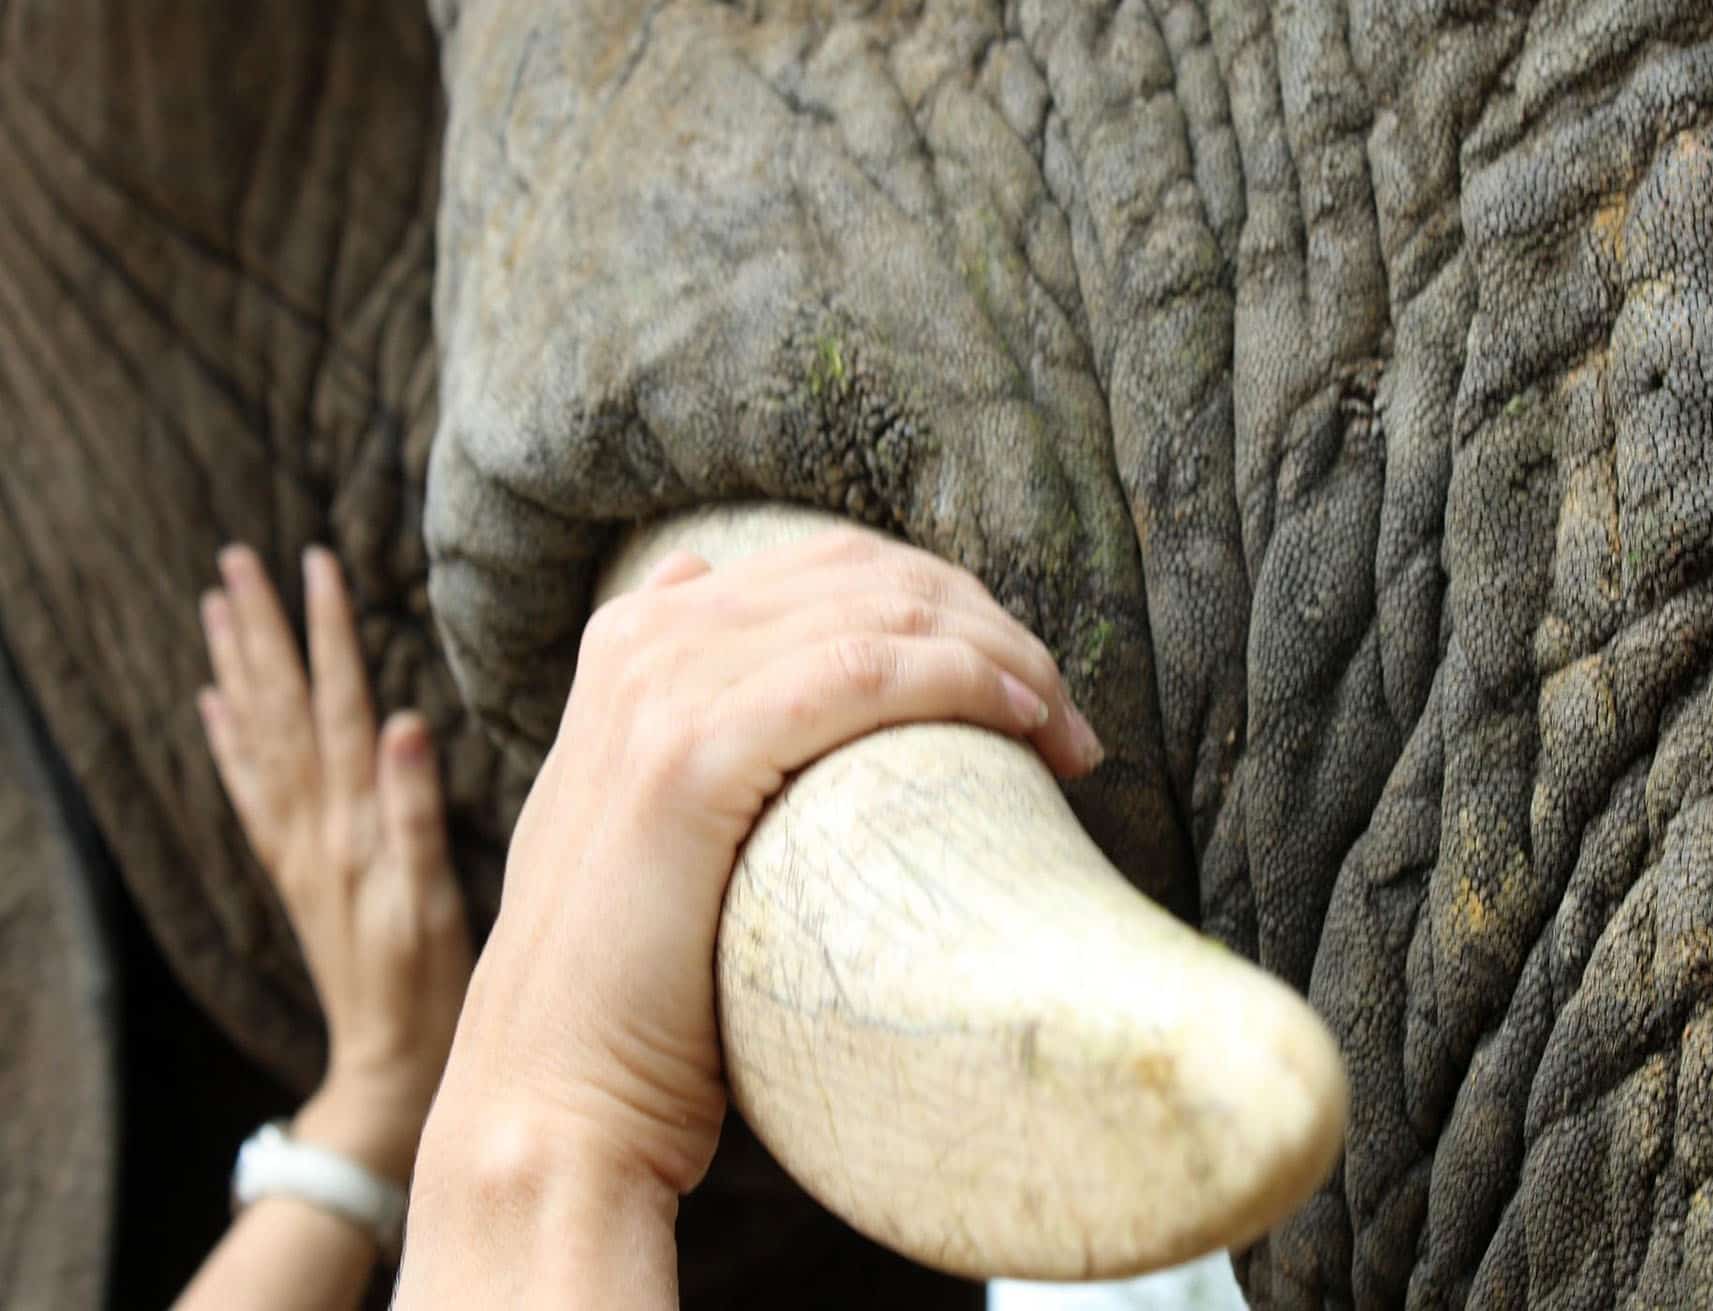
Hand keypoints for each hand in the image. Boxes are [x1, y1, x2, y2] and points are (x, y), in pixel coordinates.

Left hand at [198, 544, 473, 1182]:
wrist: (388, 1060)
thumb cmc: (428, 986)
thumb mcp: (435, 902)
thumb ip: (416, 813)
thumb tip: (402, 721)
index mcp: (353, 824)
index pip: (338, 706)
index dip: (328, 634)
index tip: (318, 565)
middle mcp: (314, 826)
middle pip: (281, 708)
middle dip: (262, 630)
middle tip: (237, 560)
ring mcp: (296, 848)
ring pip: (258, 738)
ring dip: (236, 668)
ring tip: (216, 608)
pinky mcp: (293, 871)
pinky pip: (249, 792)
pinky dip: (226, 741)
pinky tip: (212, 704)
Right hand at [430, 528, 1102, 1198]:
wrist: (553, 1093)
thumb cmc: (636, 981)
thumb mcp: (641, 818)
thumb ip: (675, 710)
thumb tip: (703, 585)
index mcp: (636, 639)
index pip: (834, 565)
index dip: (949, 606)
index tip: (1024, 688)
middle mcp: (646, 641)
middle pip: (868, 575)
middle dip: (989, 627)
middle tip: (1064, 716)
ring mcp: (660, 690)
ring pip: (880, 614)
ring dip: (1001, 656)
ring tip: (1066, 734)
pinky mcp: (688, 757)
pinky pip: (863, 674)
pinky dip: (961, 680)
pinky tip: (1022, 721)